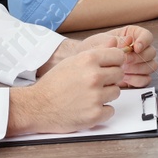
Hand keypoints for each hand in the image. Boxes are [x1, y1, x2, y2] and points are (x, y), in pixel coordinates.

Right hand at [7, 46, 123, 135]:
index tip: (109, 66)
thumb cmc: (53, 85)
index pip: (119, 55)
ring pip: (116, 92)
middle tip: (95, 83)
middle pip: (119, 74)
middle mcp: (94, 77)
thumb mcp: (72, 61)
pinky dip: (101, 111)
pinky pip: (111, 110)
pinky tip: (87, 107)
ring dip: (105, 95)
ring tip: (88, 95)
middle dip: (110, 78)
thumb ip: (96, 52)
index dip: (114, 62)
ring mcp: (95, 96)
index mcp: (88, 60)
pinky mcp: (95, 114)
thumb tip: (115, 43)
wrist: (37, 106)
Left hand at [77, 26, 156, 87]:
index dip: (144, 41)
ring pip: (151, 66)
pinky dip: (137, 80)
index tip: (135, 47)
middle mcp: (139, 50)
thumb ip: (114, 42)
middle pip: (151, 52)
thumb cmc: (92, 50)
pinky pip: (146, 79)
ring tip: (122, 70)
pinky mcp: (137, 77)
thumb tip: (127, 41)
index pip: (147, 36)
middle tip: (125, 61)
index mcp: (133, 36)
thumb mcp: (100, 42)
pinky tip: (125, 79)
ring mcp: (139, 64)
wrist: (83, 66)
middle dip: (138, 58)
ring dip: (137, 69)